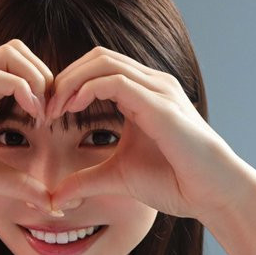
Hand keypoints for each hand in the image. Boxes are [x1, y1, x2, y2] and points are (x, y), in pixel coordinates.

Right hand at [0, 39, 57, 212]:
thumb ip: (21, 185)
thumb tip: (52, 202)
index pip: (22, 69)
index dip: (47, 88)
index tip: (57, 120)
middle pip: (19, 51)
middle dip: (47, 76)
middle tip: (55, 112)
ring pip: (11, 53)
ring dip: (38, 77)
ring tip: (45, 112)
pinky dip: (23, 88)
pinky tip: (32, 115)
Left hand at [42, 46, 255, 222]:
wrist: (212, 193)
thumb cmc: (175, 182)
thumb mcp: (117, 178)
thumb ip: (85, 180)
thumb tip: (56, 197)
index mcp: (143, 93)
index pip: (98, 68)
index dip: (67, 85)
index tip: (46, 113)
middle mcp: (151, 83)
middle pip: (97, 57)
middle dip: (64, 78)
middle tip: (43, 107)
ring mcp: (158, 89)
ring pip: (103, 61)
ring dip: (70, 81)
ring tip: (52, 108)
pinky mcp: (160, 104)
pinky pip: (117, 81)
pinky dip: (87, 89)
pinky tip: (71, 109)